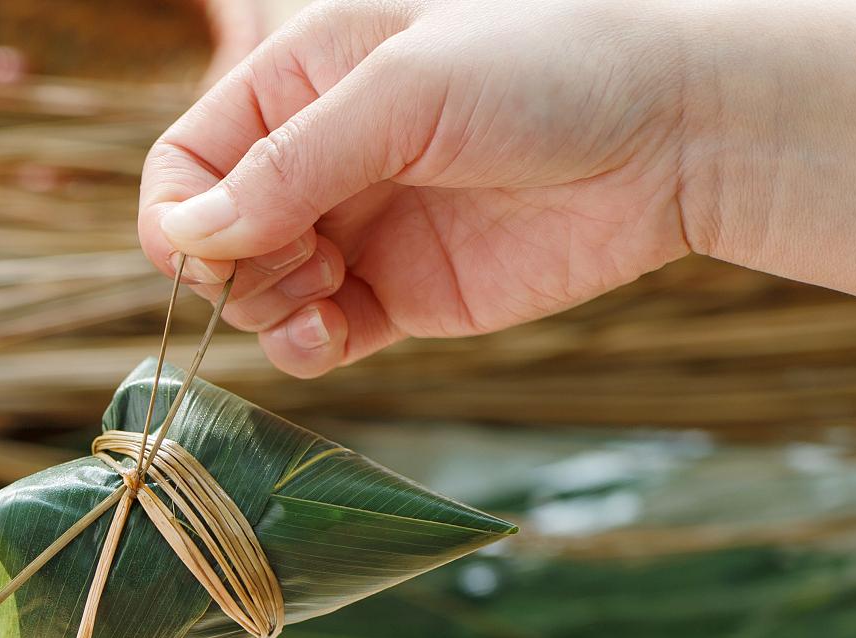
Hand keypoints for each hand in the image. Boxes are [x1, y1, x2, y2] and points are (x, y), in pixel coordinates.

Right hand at [142, 0, 697, 377]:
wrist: (679, 132)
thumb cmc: (550, 68)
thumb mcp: (404, 93)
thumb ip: (287, 166)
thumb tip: (187, 239)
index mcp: (303, 78)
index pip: (187, 159)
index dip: (176, 214)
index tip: (202, 255)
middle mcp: (319, 157)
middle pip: (213, 238)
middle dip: (230, 268)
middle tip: (298, 266)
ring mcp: (356, 230)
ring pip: (256, 296)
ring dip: (265, 311)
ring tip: (328, 295)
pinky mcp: (398, 296)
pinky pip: (314, 340)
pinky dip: (303, 350)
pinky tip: (331, 335)